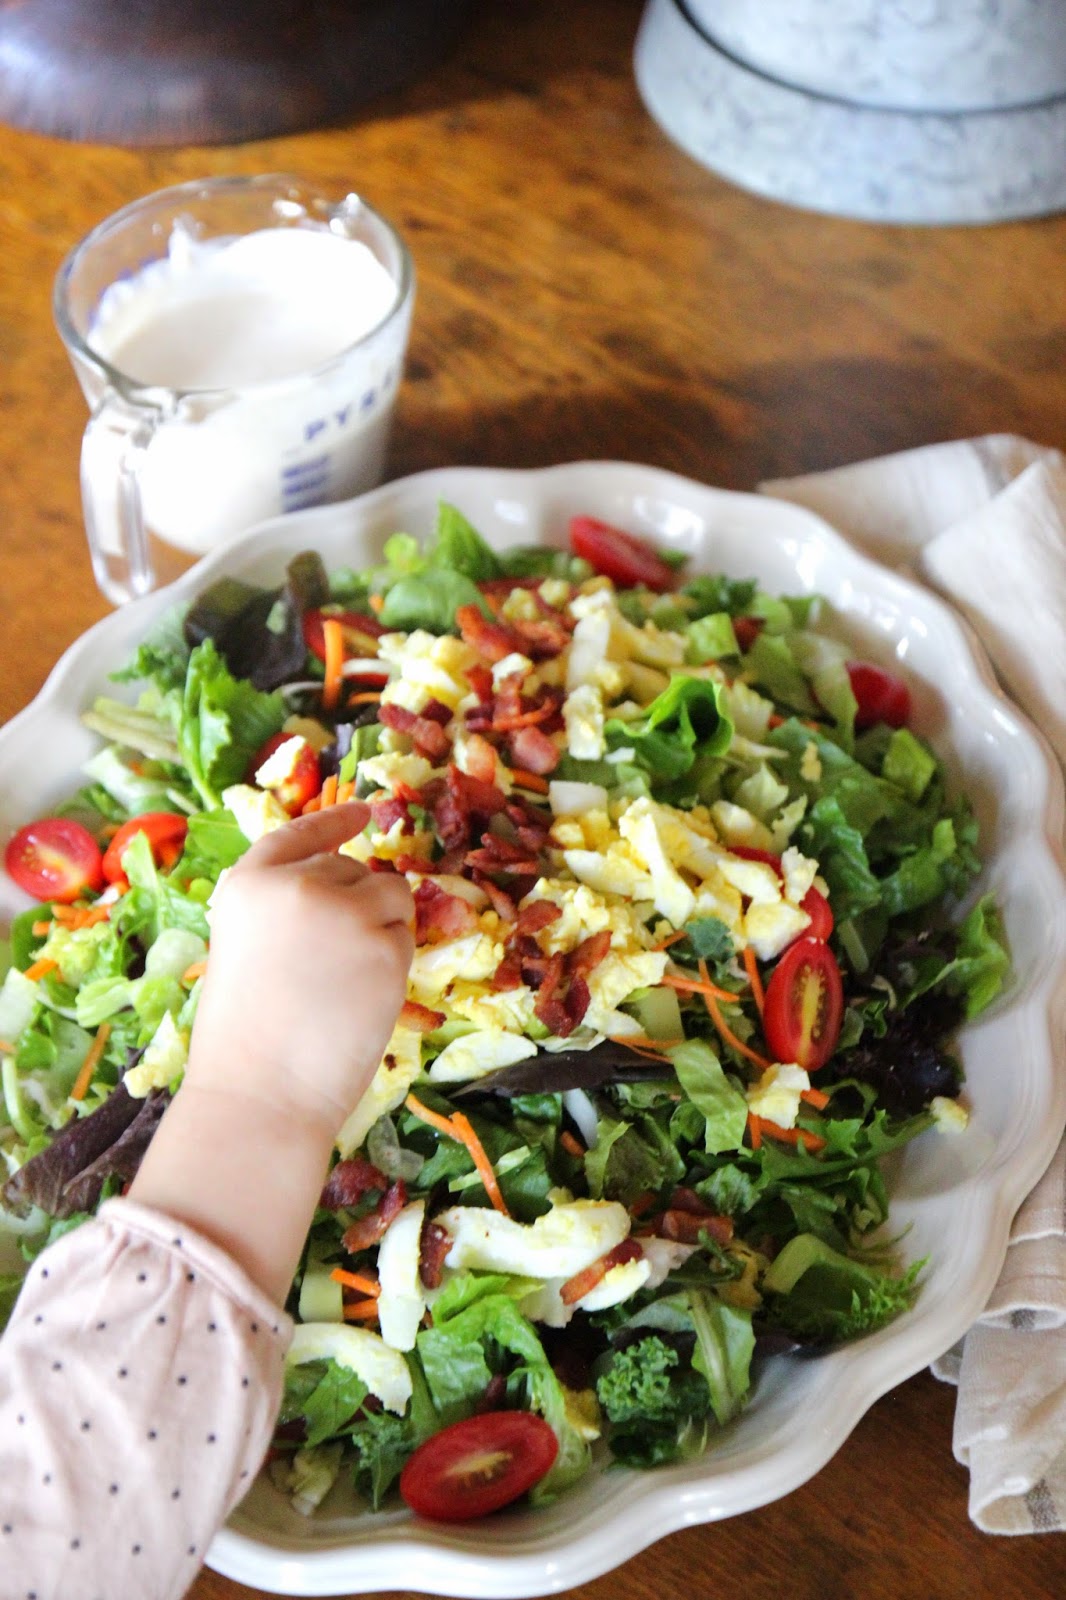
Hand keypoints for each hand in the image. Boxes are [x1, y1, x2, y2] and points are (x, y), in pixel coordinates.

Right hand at [187, 802, 414, 1139]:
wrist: (260, 1096)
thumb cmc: (246, 1039)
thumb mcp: (248, 948)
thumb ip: (287, 910)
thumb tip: (350, 886)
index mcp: (249, 884)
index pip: (299, 834)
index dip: (333, 823)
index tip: (363, 811)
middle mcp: (297, 884)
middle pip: (353, 870)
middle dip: (356, 905)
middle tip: (328, 969)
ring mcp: (344, 911)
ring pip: (391, 896)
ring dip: (382, 930)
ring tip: (341, 983)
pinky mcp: (386, 946)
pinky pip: (406, 938)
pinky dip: (393, 965)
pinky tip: (360, 999)